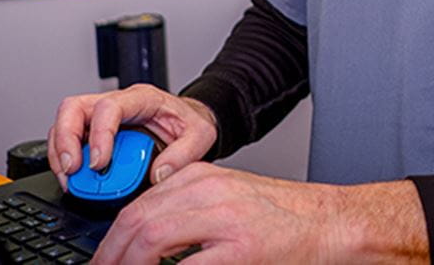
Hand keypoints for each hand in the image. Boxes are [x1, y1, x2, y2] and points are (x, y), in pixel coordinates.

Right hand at [46, 83, 217, 187]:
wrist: (189, 121)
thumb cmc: (189, 123)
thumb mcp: (201, 135)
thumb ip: (184, 154)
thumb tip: (159, 175)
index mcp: (142, 99)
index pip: (109, 107)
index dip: (99, 135)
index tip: (100, 163)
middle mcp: (116, 103)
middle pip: (74, 108)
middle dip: (66, 139)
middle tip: (73, 169)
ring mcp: (101, 117)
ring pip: (64, 122)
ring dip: (60, 152)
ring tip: (70, 179)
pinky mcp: (94, 132)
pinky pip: (67, 140)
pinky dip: (64, 160)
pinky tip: (74, 179)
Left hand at [91, 164, 427, 263]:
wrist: (330, 223)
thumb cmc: (283, 218)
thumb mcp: (227, 200)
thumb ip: (187, 213)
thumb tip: (143, 245)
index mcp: (202, 178)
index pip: (138, 205)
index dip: (111, 240)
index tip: (103, 261)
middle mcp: (208, 192)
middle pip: (136, 221)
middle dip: (109, 256)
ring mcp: (225, 220)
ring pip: (151, 239)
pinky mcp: (242, 250)